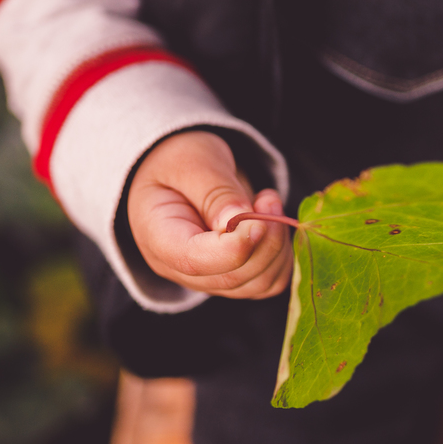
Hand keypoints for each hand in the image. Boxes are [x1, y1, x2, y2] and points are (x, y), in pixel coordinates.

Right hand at [127, 130, 291, 298]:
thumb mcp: (193, 162)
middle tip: (268, 198)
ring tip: (268, 203)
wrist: (181, 170)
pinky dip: (283, 254)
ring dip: (278, 245)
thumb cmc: (180, 160)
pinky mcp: (235, 276)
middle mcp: (180, 268)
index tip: (260, 221)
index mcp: (158, 237)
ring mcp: (209, 277)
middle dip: (265, 239)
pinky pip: (271, 281)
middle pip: (233, 277)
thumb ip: (215, 191)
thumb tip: (237, 221)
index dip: (234, 248)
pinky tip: (273, 223)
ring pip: (259, 283)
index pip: (194, 261)